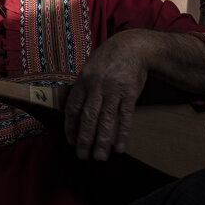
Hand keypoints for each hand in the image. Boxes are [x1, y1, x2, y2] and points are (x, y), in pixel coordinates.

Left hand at [63, 29, 148, 161]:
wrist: (133, 47)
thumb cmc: (109, 58)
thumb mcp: (90, 67)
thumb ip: (83, 88)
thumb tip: (75, 112)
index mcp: (83, 80)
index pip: (73, 108)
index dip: (71, 126)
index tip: (71, 141)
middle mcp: (96, 86)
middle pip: (88, 117)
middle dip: (84, 139)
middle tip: (82, 157)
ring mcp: (114, 90)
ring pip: (106, 120)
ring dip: (102, 141)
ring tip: (99, 158)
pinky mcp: (130, 93)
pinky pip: (125, 117)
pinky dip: (122, 134)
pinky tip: (119, 148)